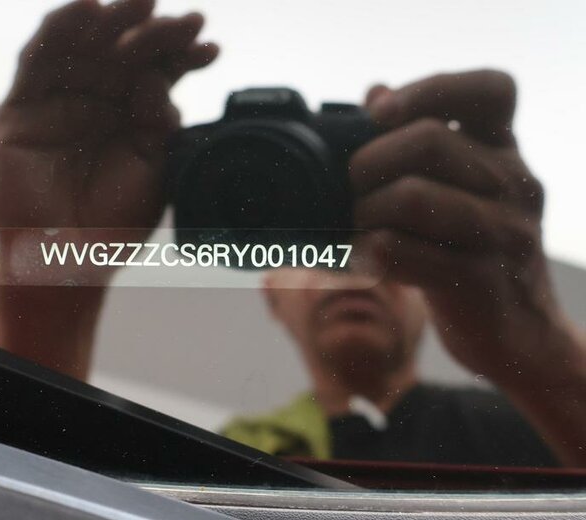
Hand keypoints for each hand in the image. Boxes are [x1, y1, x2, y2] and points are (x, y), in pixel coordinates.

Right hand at [0, 0, 217, 284]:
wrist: (67, 263)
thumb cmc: (113, 223)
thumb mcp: (155, 166)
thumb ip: (159, 117)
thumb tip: (157, 74)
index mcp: (129, 116)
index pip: (155, 71)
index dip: (180, 54)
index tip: (208, 47)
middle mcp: (93, 103)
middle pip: (121, 50)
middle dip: (152, 30)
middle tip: (183, 19)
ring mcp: (56, 104)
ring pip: (81, 47)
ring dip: (110, 20)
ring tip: (141, 4)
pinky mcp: (20, 109)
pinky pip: (36, 60)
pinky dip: (59, 30)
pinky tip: (88, 10)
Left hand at [350, 70, 573, 385]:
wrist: (518, 333)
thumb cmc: (470, 250)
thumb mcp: (458, 189)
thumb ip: (423, 139)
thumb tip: (376, 90)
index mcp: (505, 152)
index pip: (491, 91)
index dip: (431, 90)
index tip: (381, 115)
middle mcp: (514, 184)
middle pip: (428, 140)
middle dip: (369, 162)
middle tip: (353, 189)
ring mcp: (503, 232)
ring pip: (411, 196)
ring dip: (366, 213)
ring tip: (360, 229)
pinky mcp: (479, 279)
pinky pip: (402, 251)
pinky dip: (369, 253)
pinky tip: (368, 259)